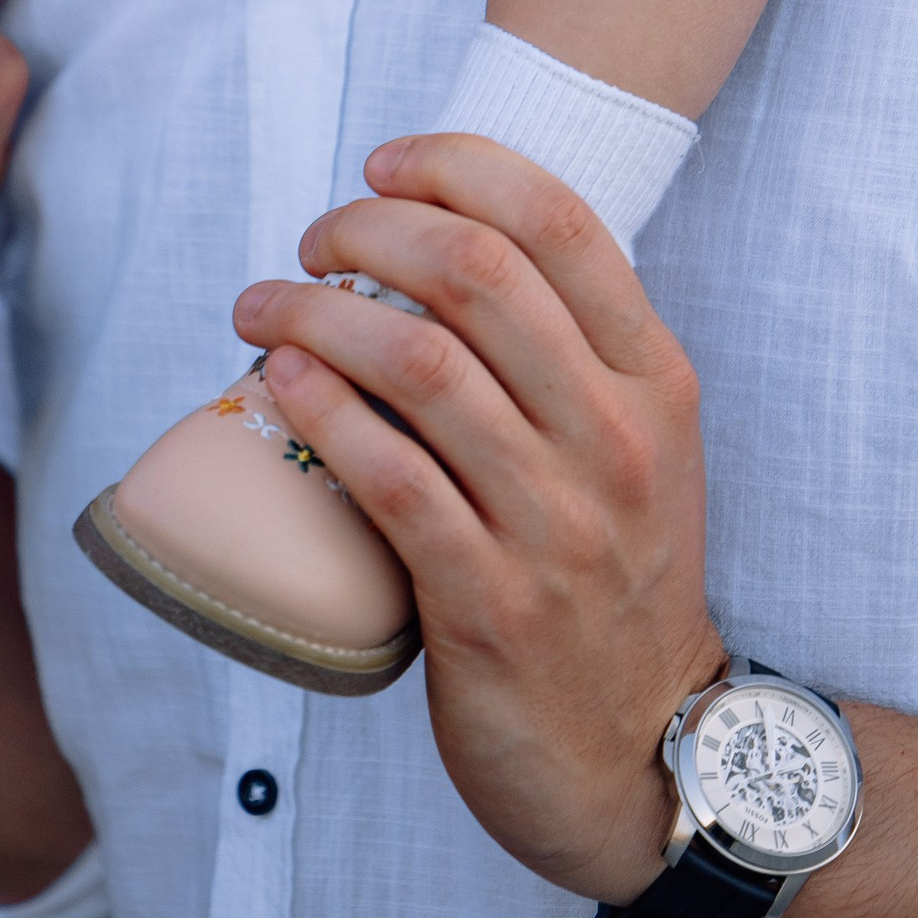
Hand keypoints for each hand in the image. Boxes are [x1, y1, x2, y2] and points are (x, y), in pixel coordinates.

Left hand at [235, 134, 722, 902]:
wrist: (647, 753)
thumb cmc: (615, 576)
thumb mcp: (639, 446)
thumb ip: (571, 352)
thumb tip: (443, 246)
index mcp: (655, 380)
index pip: (561, 221)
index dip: (459, 168)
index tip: (385, 164)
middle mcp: (614, 438)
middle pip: (477, 274)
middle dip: (371, 229)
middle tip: (314, 236)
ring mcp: (555, 524)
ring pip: (419, 364)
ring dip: (316, 311)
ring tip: (262, 303)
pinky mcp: (488, 605)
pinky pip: (388, 479)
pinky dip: (322, 409)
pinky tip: (280, 379)